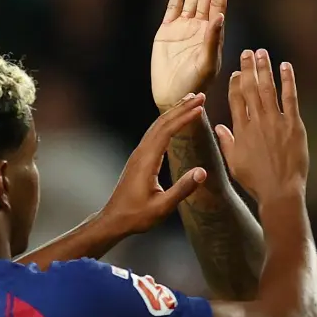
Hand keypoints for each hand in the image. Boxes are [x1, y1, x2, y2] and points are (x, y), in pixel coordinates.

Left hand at [99, 94, 209, 233]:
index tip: (200, 107)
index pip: (167, 131)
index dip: (184, 117)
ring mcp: (138, 154)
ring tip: (189, 102)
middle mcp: (141, 153)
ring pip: (157, 126)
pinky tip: (174, 122)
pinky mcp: (139, 159)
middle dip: (181, 108)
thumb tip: (202, 172)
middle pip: (161, 123)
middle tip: (200, 96)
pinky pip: (154, 134)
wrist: (113, 220)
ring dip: (174, 112)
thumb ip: (182, 189)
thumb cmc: (137, 216)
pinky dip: (167, 123)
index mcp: (146, 161)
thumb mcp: (162, 207)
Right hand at [152, 0, 228, 110]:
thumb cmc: (195, 85)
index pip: (218, 2)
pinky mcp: (167, 32)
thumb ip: (212, 41)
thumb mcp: (207, 64)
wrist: (174, 97)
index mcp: (212, 33)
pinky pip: (173, 7)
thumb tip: (218, 17)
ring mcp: (183, 28)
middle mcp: (199, 27)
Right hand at [214, 49, 308, 204]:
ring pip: (268, 88)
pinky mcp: (293, 125)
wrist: (280, 191)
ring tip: (262, 53)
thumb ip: (227, 142)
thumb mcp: (234, 163)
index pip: (236, 99)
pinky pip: (290, 97)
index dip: (236, 82)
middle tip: (247, 52)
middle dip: (248, 68)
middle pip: (250, 88)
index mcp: (241, 130)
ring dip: (264, 68)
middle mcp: (256, 121)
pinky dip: (288, 80)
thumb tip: (219, 127)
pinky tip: (285, 66)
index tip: (237, 71)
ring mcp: (275, 122)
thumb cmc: (255, 181)